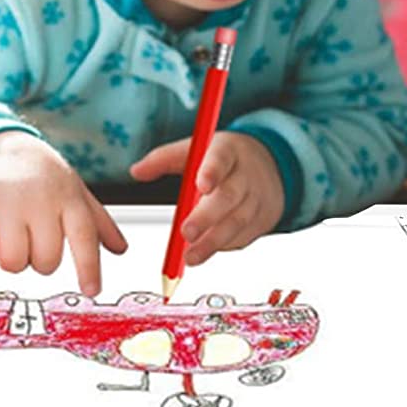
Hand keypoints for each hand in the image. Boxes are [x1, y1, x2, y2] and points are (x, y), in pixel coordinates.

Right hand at [0, 130, 126, 296]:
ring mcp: (8, 201)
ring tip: (10, 240)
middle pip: (46, 260)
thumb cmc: (43, 176)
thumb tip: (121, 249)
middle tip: (33, 242)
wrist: (2, 145)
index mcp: (68, 198)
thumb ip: (98, 221)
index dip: (89, 267)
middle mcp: (40, 199)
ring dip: (12, 261)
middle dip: (40, 261)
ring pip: (13, 261)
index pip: (84, 237)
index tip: (91, 291)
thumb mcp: (75, 191)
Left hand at [128, 131, 283, 268]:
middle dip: (207, 217)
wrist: (270, 167)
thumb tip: (136, 171)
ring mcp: (256, 200)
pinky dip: (223, 246)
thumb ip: (165, 159)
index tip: (201, 185)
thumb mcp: (197, 149)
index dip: (212, 171)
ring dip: (213, 242)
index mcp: (227, 151)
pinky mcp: (261, 222)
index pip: (221, 158)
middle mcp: (245, 175)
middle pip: (229, 196)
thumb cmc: (224, 159)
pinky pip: (242, 237)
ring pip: (237, 222)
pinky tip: (206, 252)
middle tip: (186, 233)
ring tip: (190, 257)